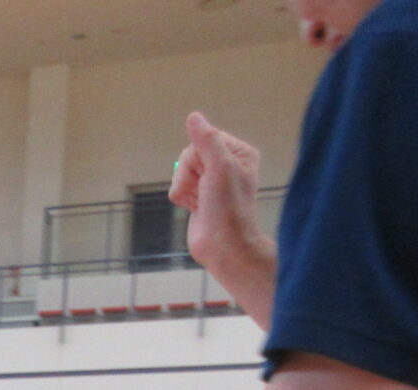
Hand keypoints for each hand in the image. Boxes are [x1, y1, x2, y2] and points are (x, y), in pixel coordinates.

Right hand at [170, 111, 265, 275]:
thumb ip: (206, 141)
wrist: (222, 245)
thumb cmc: (228, 207)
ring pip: (181, 171)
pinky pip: (178, 187)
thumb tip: (193, 116)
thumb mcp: (220, 168)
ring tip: (198, 202)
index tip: (208, 174)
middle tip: (203, 190)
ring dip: (184, 187)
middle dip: (189, 173)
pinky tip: (194, 208)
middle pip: (190, 154)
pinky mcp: (198, 196)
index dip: (198, 156)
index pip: (205, 138)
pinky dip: (181, 198)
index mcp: (239, 152)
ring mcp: (211, 181)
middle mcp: (226, 164)